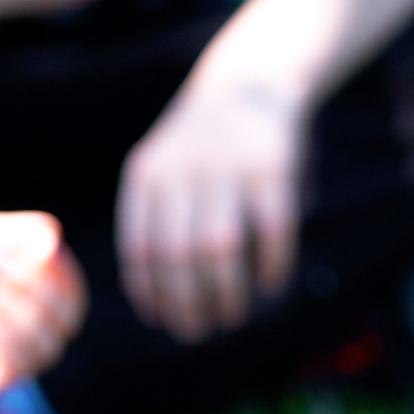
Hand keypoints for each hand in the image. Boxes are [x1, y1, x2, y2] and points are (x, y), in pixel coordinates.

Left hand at [0, 212, 85, 399]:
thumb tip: (54, 232)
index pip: (64, 294)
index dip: (63, 269)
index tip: (40, 242)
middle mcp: (1, 333)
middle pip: (65, 319)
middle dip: (40, 283)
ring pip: (48, 344)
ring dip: (22, 305)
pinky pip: (16, 366)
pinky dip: (4, 332)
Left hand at [117, 80, 302, 341]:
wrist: (250, 81)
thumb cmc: (203, 145)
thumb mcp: (165, 168)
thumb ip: (157, 221)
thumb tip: (157, 299)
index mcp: (147, 175)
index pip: (140, 246)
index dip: (150, 291)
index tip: (161, 320)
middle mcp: (183, 171)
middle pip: (178, 255)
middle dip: (186, 303)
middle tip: (197, 332)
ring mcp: (229, 169)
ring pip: (220, 249)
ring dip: (226, 292)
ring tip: (232, 317)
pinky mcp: (273, 170)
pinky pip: (271, 232)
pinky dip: (271, 266)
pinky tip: (271, 286)